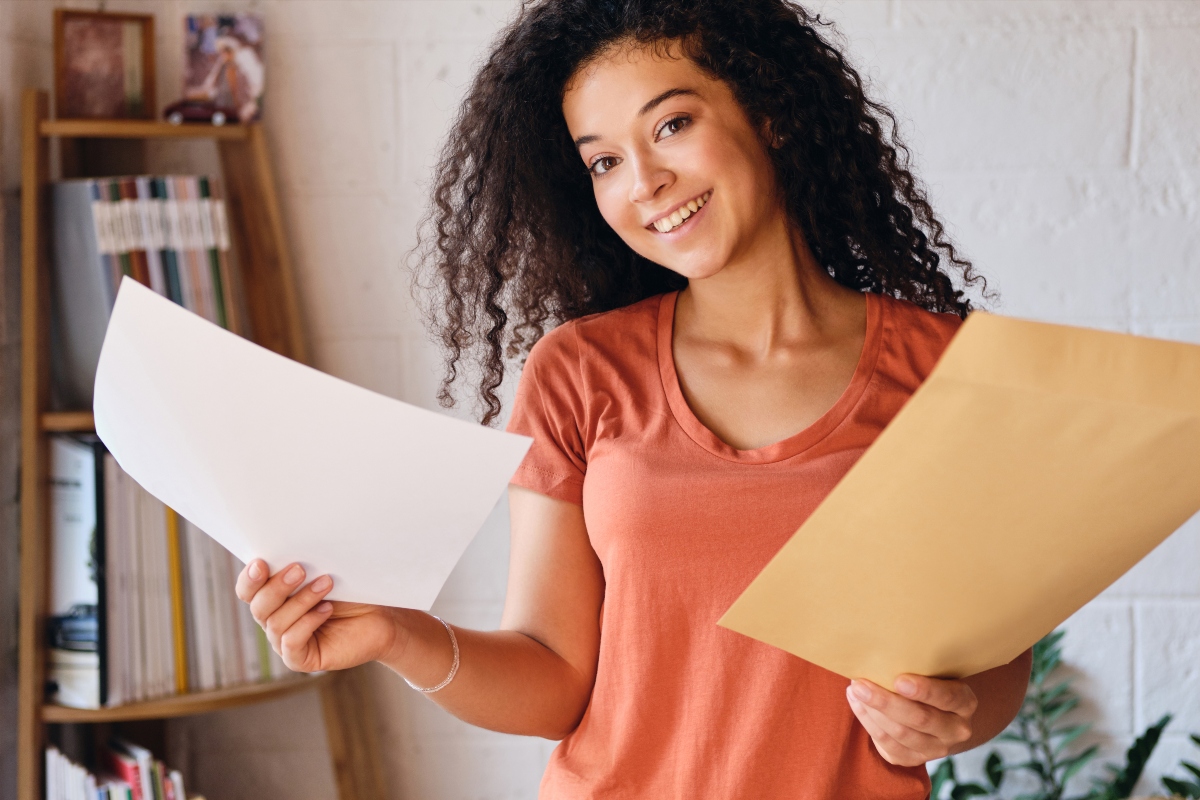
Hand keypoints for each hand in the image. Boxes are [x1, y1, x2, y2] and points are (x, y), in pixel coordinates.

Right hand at [235, 560, 405, 672]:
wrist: (381, 617)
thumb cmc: (351, 591)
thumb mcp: (325, 572)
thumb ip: (303, 565)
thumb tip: (289, 549)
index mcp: (274, 597)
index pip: (247, 590)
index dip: (249, 578)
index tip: (261, 562)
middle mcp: (274, 620)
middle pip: (258, 606)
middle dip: (277, 586)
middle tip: (300, 569)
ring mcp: (285, 642)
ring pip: (277, 622)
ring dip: (301, 600)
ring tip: (326, 583)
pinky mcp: (300, 658)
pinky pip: (291, 642)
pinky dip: (307, 623)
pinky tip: (326, 609)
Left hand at [845, 675, 977, 766]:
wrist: (938, 715)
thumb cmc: (930, 682)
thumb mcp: (935, 673)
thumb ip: (919, 667)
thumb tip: (882, 654)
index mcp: (965, 703)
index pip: (947, 697)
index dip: (924, 690)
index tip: (899, 680)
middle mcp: (956, 730)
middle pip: (920, 718)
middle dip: (886, 701)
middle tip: (860, 684)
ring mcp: (936, 749)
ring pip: (901, 734)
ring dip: (873, 712)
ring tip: (854, 690)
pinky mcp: (914, 759)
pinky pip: (888, 745)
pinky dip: (869, 723)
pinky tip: (857, 704)